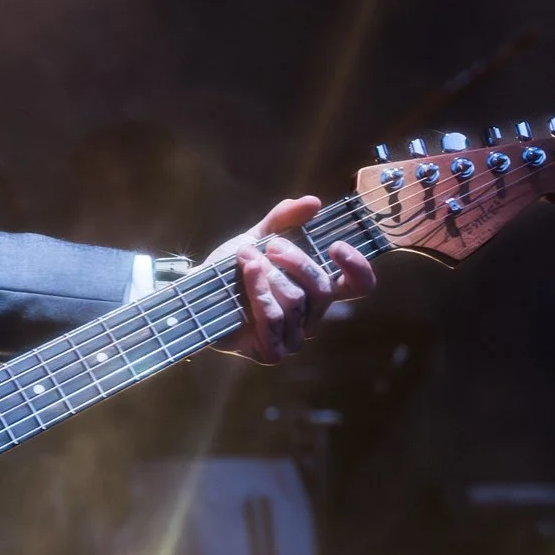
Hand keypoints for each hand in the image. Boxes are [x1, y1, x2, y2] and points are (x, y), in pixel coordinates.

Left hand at [212, 195, 374, 361]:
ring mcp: (293, 339)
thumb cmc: (232, 270)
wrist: (195, 295)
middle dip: (296, 261)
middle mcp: (311, 318)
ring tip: (247, 258)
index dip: (356, 268)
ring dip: (269, 274)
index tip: (336, 245)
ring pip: (296, 302)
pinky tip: (248, 273)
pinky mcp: (271, 353)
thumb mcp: (258, 237)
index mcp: (318, 292)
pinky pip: (274, 320)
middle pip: (322, 289)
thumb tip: (314, 202)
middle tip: (270, 246)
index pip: (358, 286)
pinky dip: (259, 293)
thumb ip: (284, 219)